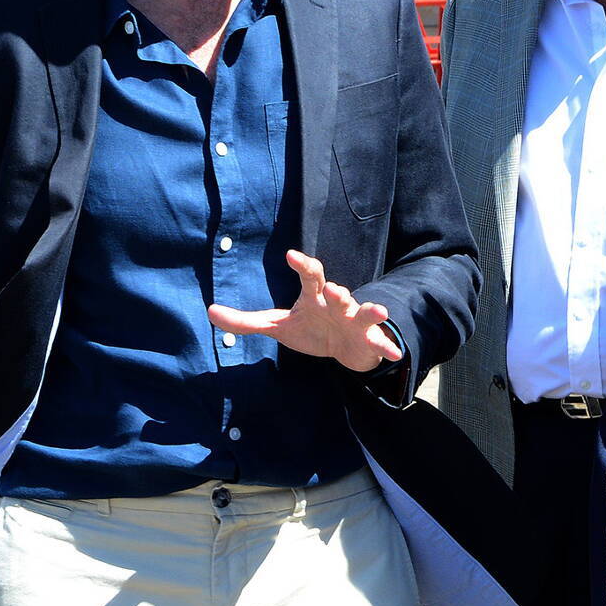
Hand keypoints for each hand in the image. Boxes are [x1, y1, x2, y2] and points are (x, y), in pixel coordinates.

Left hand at [207, 250, 402, 373]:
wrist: (346, 349)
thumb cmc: (312, 329)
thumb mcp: (278, 326)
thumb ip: (245, 320)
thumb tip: (210, 311)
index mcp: (314, 297)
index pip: (309, 276)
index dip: (302, 265)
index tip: (291, 255)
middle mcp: (336, 304)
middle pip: (336, 291)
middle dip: (335, 290)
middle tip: (331, 288)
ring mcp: (354, 321)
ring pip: (362, 312)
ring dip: (369, 310)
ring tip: (378, 310)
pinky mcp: (369, 340)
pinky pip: (379, 341)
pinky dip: (387, 345)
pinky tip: (395, 350)